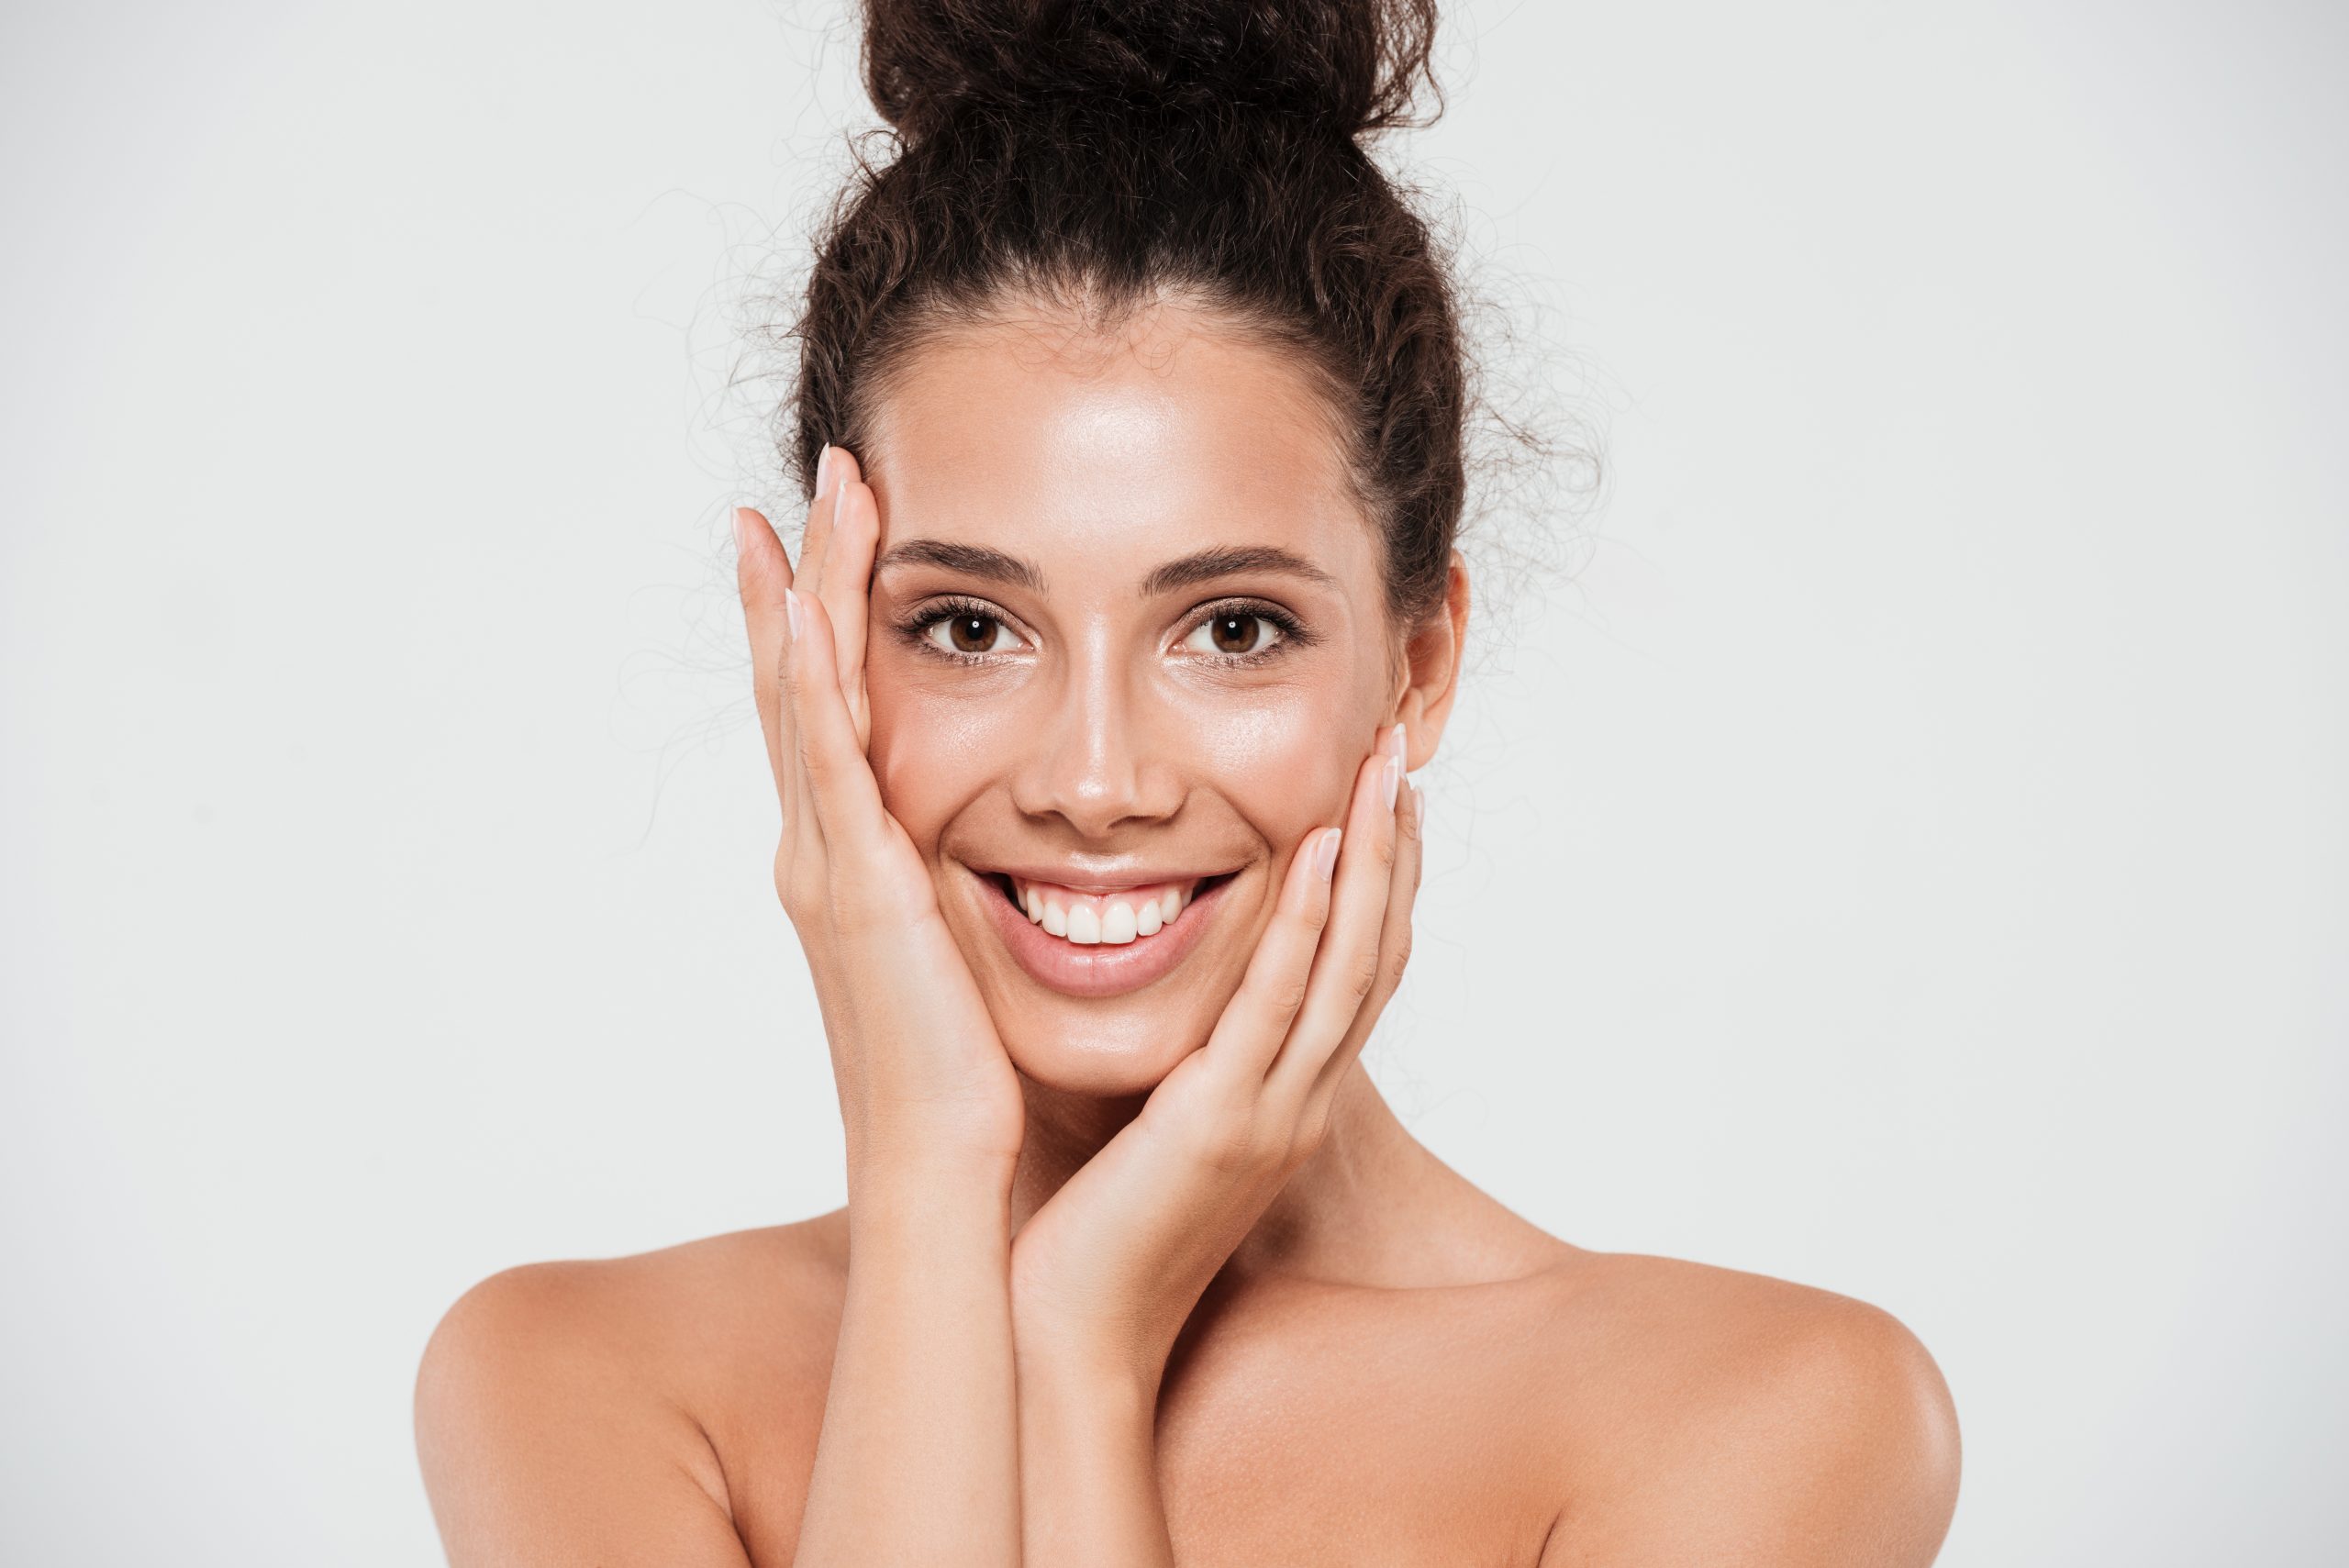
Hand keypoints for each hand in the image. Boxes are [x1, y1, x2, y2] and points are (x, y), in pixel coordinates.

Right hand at [733, 449, 1023, 1179]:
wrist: (942, 1178)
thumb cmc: (962, 1095)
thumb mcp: (958, 972)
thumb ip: (960, 912)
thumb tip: (1001, 872)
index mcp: (853, 873)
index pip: (833, 719)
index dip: (825, 625)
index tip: (833, 539)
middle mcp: (825, 856)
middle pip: (802, 684)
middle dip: (805, 575)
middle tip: (815, 476)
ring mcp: (830, 868)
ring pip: (807, 698)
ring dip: (807, 590)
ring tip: (813, 496)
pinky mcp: (859, 891)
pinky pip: (829, 760)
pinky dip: (810, 679)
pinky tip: (804, 605)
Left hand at [1006, 723, 1422, 1387]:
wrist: (1069, 1335)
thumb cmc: (1093, 1233)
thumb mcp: (1155, 1126)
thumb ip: (1179, 1057)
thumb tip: (1161, 984)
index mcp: (1284, 1099)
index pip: (1356, 972)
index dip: (1381, 881)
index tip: (1384, 797)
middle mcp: (1298, 1102)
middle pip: (1377, 955)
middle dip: (1394, 850)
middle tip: (1402, 754)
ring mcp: (1272, 1113)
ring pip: (1348, 968)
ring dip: (1372, 864)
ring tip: (1384, 773)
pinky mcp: (1221, 1124)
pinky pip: (1277, 1007)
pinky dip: (1307, 927)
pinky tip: (1319, 854)